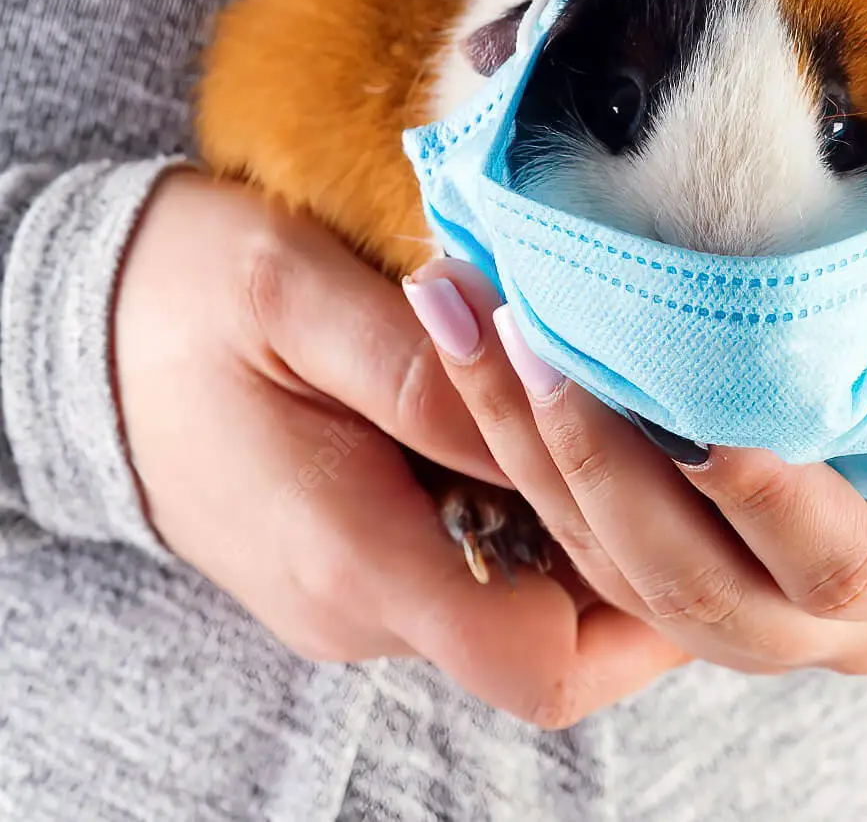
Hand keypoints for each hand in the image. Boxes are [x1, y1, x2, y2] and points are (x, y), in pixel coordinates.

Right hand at [114, 171, 688, 724]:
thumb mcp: (294, 290)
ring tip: (647, 422)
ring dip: (598, 534)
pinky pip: (487, 570)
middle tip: (696, 452)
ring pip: (530, 609)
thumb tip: (555, 419)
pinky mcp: (366, 563)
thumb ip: (422, 371)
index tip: (697, 506)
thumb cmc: (185, 291)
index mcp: (349, 557)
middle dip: (642, 564)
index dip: (646, 605)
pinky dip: (544, 514)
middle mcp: (362, 606)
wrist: (81, 324)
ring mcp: (363, 594)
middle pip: (558, 647)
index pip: (539, 663)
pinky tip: (576, 425)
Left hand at [409, 217, 866, 673]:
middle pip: (700, 593)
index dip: (763, 500)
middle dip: (602, 471)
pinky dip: (527, 454)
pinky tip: (478, 348)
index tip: (692, 416)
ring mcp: (750, 616)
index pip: (838, 563)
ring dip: (534, 455)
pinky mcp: (675, 582)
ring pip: (619, 578)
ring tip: (474, 323)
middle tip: (531, 341)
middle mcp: (836, 620)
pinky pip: (584, 549)